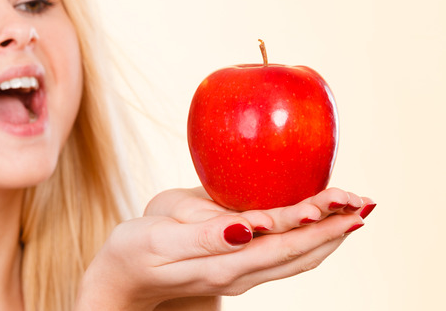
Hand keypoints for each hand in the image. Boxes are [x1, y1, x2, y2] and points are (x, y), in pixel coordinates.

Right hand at [75, 187, 373, 310]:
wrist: (120, 280)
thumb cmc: (134, 253)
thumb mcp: (162, 241)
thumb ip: (206, 237)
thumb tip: (247, 229)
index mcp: (225, 264)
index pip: (283, 245)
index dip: (317, 226)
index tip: (346, 207)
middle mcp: (239, 273)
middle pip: (298, 254)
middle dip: (334, 230)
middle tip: (364, 204)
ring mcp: (238, 274)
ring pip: (293, 259)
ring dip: (325, 237)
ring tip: (350, 214)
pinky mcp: (234, 267)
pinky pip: (280, 257)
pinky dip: (303, 241)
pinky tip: (308, 226)